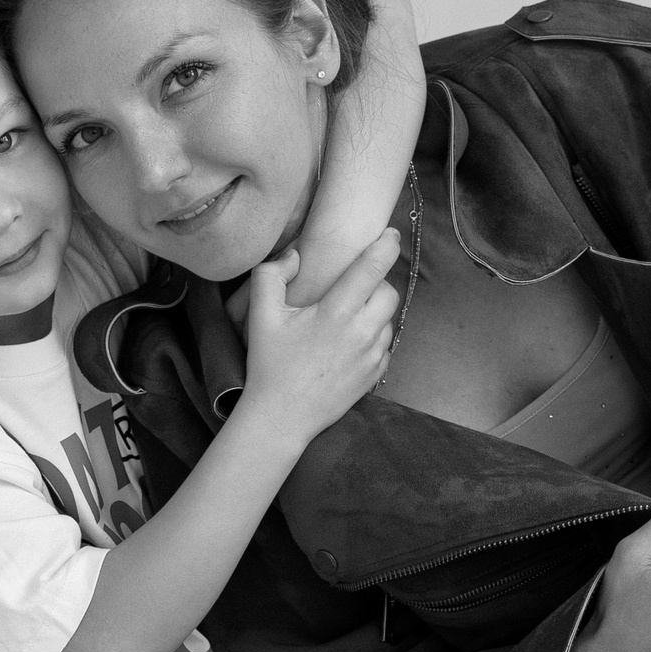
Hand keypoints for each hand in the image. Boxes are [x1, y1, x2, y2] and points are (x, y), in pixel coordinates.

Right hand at [237, 231, 400, 448]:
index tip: (390, 234)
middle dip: (376, 284)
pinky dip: (373, 337)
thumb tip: (296, 255)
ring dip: (374, 312)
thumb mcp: (261, 315)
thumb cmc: (270, 365)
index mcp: (336, 312)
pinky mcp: (375, 374)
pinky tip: (348, 343)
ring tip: (346, 319)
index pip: (372, 268)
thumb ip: (271, 275)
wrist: (282, 417)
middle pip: (389, 292)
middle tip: (353, 288)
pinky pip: (385, 344)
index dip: (385, 245)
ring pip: (388, 319)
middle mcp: (361, 332)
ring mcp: (372, 355)